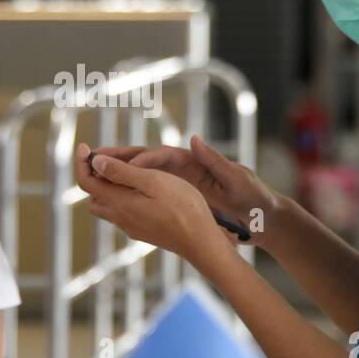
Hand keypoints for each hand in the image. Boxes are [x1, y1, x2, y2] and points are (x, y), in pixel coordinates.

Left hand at [75, 142, 230, 265]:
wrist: (200, 241)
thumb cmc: (182, 207)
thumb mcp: (152, 181)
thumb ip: (122, 172)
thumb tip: (95, 162)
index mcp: (119, 202)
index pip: (86, 182)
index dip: (81, 162)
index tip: (84, 146)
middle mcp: (120, 217)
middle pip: (92, 197)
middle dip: (92, 177)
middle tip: (105, 160)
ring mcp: (131, 227)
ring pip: (106, 207)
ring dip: (107, 189)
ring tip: (124, 172)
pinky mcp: (142, 232)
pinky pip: (122, 214)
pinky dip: (121, 199)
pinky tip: (141, 191)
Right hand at [89, 135, 283, 249]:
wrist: (264, 218)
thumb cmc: (254, 196)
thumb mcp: (238, 179)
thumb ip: (216, 161)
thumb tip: (194, 139)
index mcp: (196, 160)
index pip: (164, 155)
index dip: (145, 158)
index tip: (128, 165)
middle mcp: (184, 169)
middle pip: (146, 160)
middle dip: (121, 159)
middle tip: (95, 157)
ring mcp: (179, 184)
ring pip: (142, 177)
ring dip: (119, 175)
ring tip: (94, 176)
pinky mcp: (178, 199)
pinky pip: (148, 194)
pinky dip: (129, 193)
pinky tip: (112, 199)